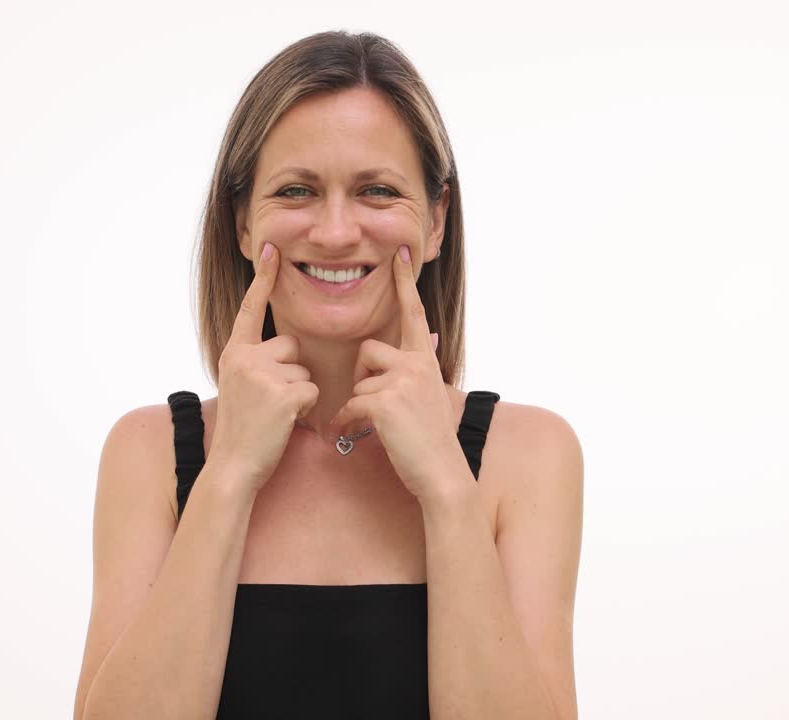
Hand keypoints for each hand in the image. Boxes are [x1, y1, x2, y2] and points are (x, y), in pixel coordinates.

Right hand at [209, 242, 318, 495]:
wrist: (233, 465)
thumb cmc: (244, 429)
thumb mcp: (240, 385)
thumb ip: (256, 362)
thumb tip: (289, 349)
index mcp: (234, 352)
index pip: (250, 308)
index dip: (263, 278)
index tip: (272, 248)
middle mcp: (244, 358)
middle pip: (292, 345)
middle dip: (292, 371)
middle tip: (273, 400)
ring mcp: (262, 375)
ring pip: (305, 370)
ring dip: (300, 392)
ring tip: (276, 415)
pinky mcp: (282, 394)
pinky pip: (312, 390)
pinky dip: (306, 408)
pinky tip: (286, 422)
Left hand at [331, 245, 464, 501]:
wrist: (442, 473)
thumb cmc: (430, 443)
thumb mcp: (427, 399)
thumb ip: (411, 378)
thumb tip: (392, 369)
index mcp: (425, 361)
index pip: (413, 314)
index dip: (404, 283)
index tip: (400, 252)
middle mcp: (416, 364)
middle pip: (368, 351)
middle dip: (362, 377)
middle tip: (375, 406)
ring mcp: (402, 381)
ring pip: (358, 383)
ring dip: (356, 407)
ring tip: (371, 427)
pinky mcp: (385, 401)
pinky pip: (350, 405)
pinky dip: (346, 423)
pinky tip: (351, 436)